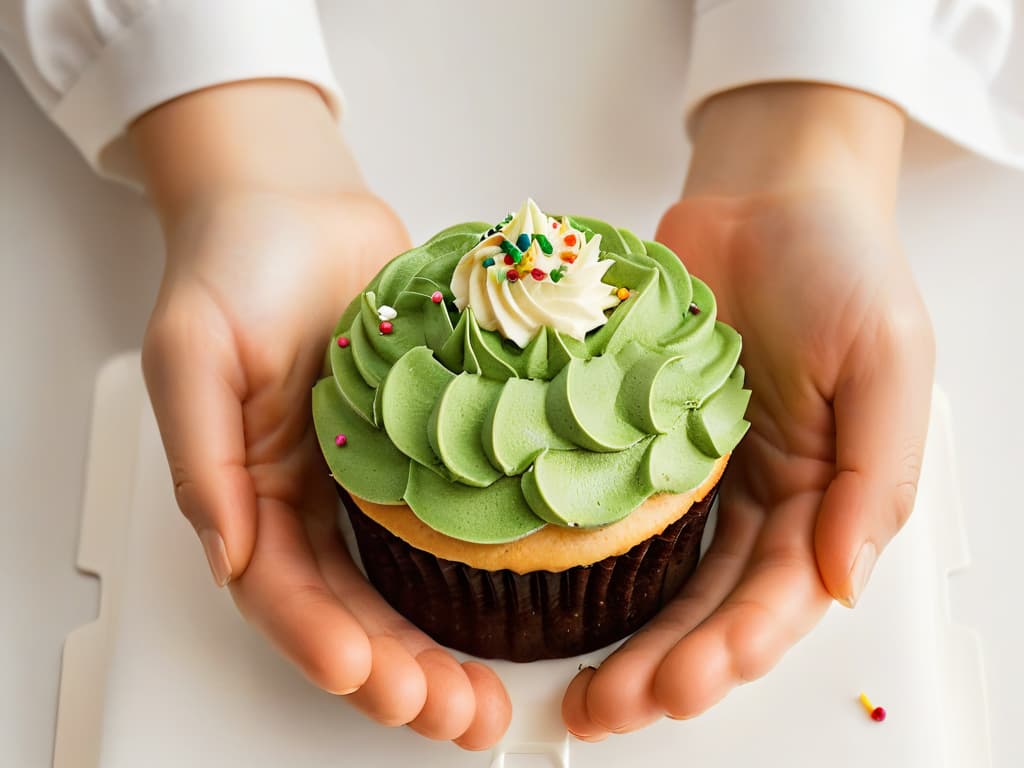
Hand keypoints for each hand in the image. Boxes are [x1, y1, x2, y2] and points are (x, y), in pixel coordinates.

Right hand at [131, 80, 510, 748]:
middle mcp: (324, 494)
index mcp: (258, 489)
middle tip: (457, 713)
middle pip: (360, 607)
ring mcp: (383, 469)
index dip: (323, 640)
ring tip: (495, 690)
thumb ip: (203, 455)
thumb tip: (227, 550)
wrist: (297, 203)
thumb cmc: (232, 265)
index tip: (368, 676)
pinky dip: (491, 559)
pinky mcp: (436, 432)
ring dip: (452, 640)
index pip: (287, 590)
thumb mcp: (192, 354)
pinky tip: (535, 588)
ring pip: (418, 578)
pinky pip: (463, 506)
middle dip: (402, 672)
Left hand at [564, 84, 934, 737]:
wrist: (764, 192)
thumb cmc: (840, 264)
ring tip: (575, 687)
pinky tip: (543, 590)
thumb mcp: (887, 364)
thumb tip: (840, 580)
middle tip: (608, 710)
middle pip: (709, 601)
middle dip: (666, 666)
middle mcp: (751, 492)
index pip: (778, 594)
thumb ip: (875, 476)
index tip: (680, 685)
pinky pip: (607, 498)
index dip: (733, 647)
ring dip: (619, 632)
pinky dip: (581, 550)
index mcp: (819, 491)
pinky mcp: (631, 428)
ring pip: (654, 570)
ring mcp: (687, 465)